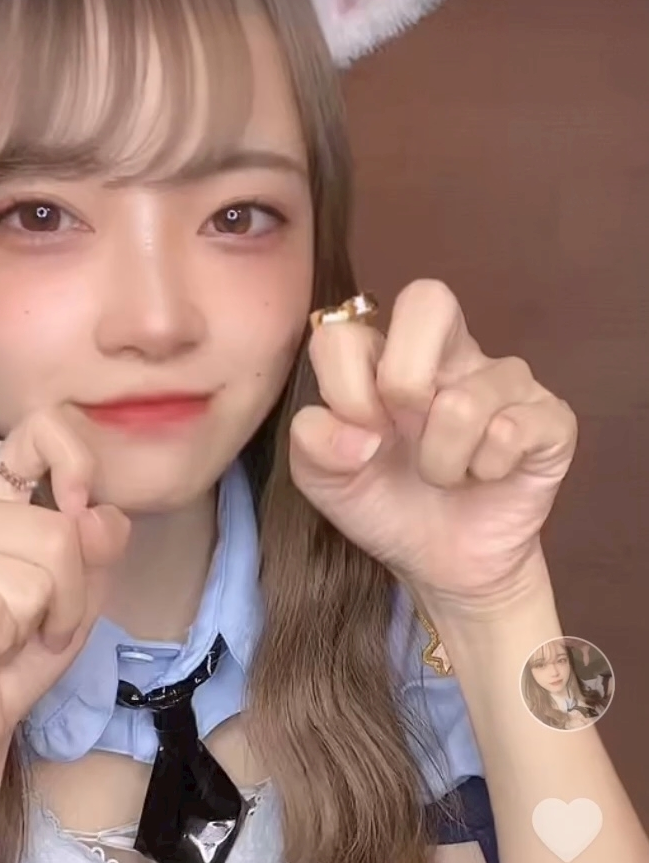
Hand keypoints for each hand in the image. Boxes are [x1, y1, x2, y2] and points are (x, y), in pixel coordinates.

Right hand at [0, 406, 129, 804]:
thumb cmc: (20, 654)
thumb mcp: (81, 593)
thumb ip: (99, 544)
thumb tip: (98, 515)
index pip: (38, 432)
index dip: (77, 464)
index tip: (81, 510)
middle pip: (53, 532)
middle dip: (68, 597)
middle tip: (39, 625)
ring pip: (26, 579)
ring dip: (33, 626)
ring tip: (4, 641)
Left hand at [289, 280, 576, 611]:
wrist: (444, 565)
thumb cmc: (386, 505)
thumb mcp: (324, 481)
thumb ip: (312, 441)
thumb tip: (359, 431)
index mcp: (386, 356)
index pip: (348, 328)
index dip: (343, 383)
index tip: (357, 433)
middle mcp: (448, 353)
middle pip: (428, 298)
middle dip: (402, 381)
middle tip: (399, 435)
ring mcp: (504, 381)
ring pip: (465, 398)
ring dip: (441, 462)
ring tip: (444, 476)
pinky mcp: (549, 418)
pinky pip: (512, 430)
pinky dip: (487, 471)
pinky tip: (486, 477)